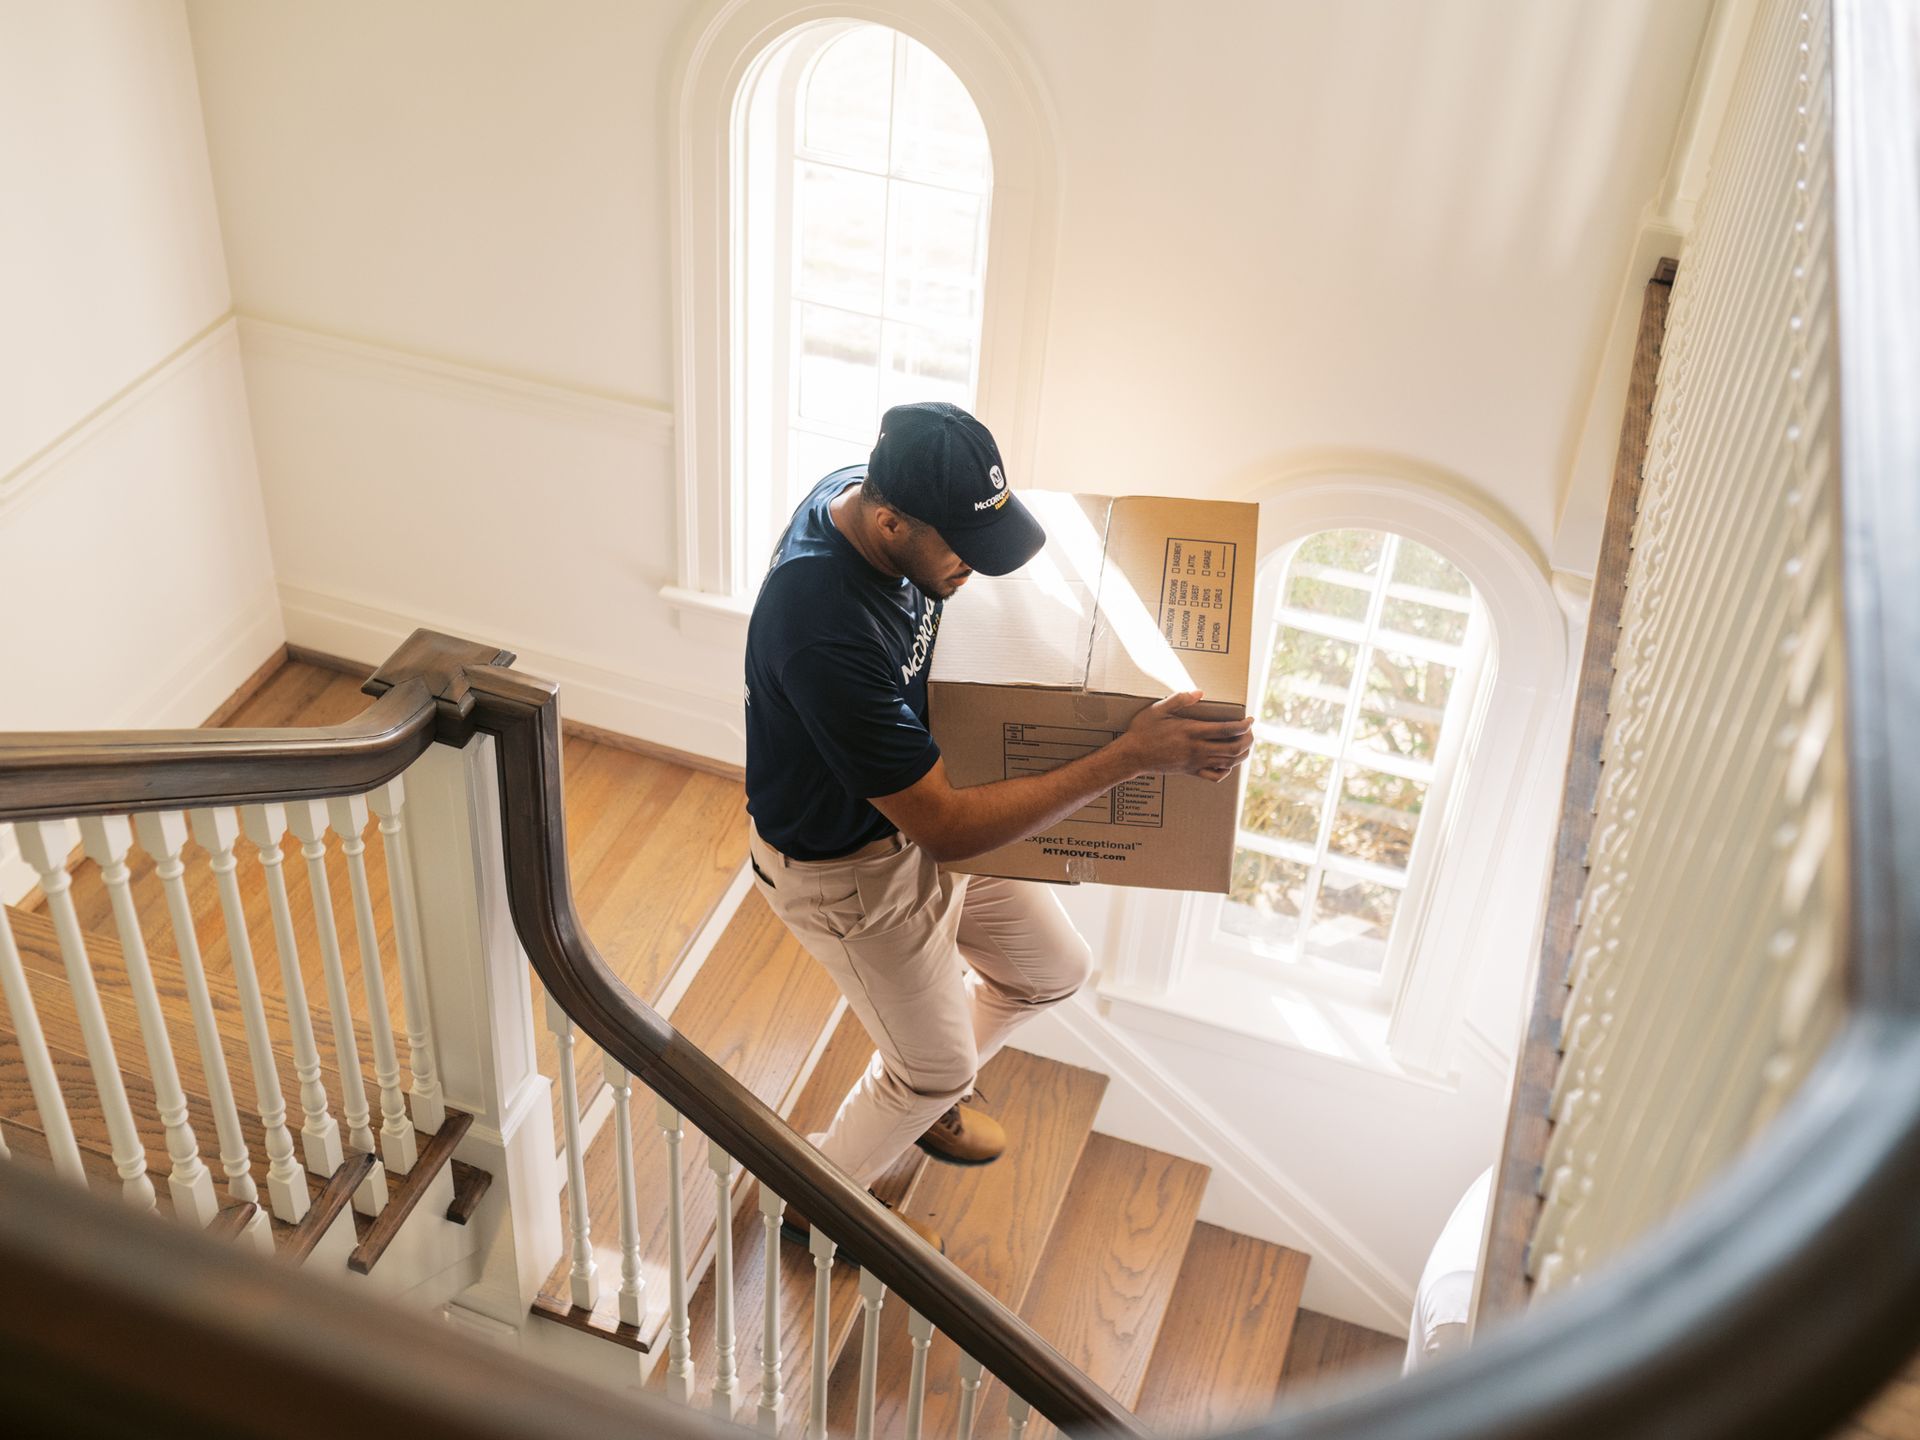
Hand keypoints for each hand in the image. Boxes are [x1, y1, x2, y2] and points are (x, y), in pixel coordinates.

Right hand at [1119, 689, 1253, 780]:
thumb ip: (1179, 699)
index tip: (1250, 720)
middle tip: (1250, 731)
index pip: (1227, 730)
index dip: (1244, 726)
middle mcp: (1197, 749)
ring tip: (1245, 744)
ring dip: (1242, 754)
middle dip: (1248, 740)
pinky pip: (1215, 776)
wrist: (1132, 756)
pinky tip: (1227, 762)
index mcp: (1192, 731)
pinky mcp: (1191, 771)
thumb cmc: (1143, 730)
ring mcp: (1195, 762)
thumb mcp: (1158, 709)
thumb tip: (1200, 692)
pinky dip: (1226, 770)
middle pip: (1233, 748)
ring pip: (1228, 762)